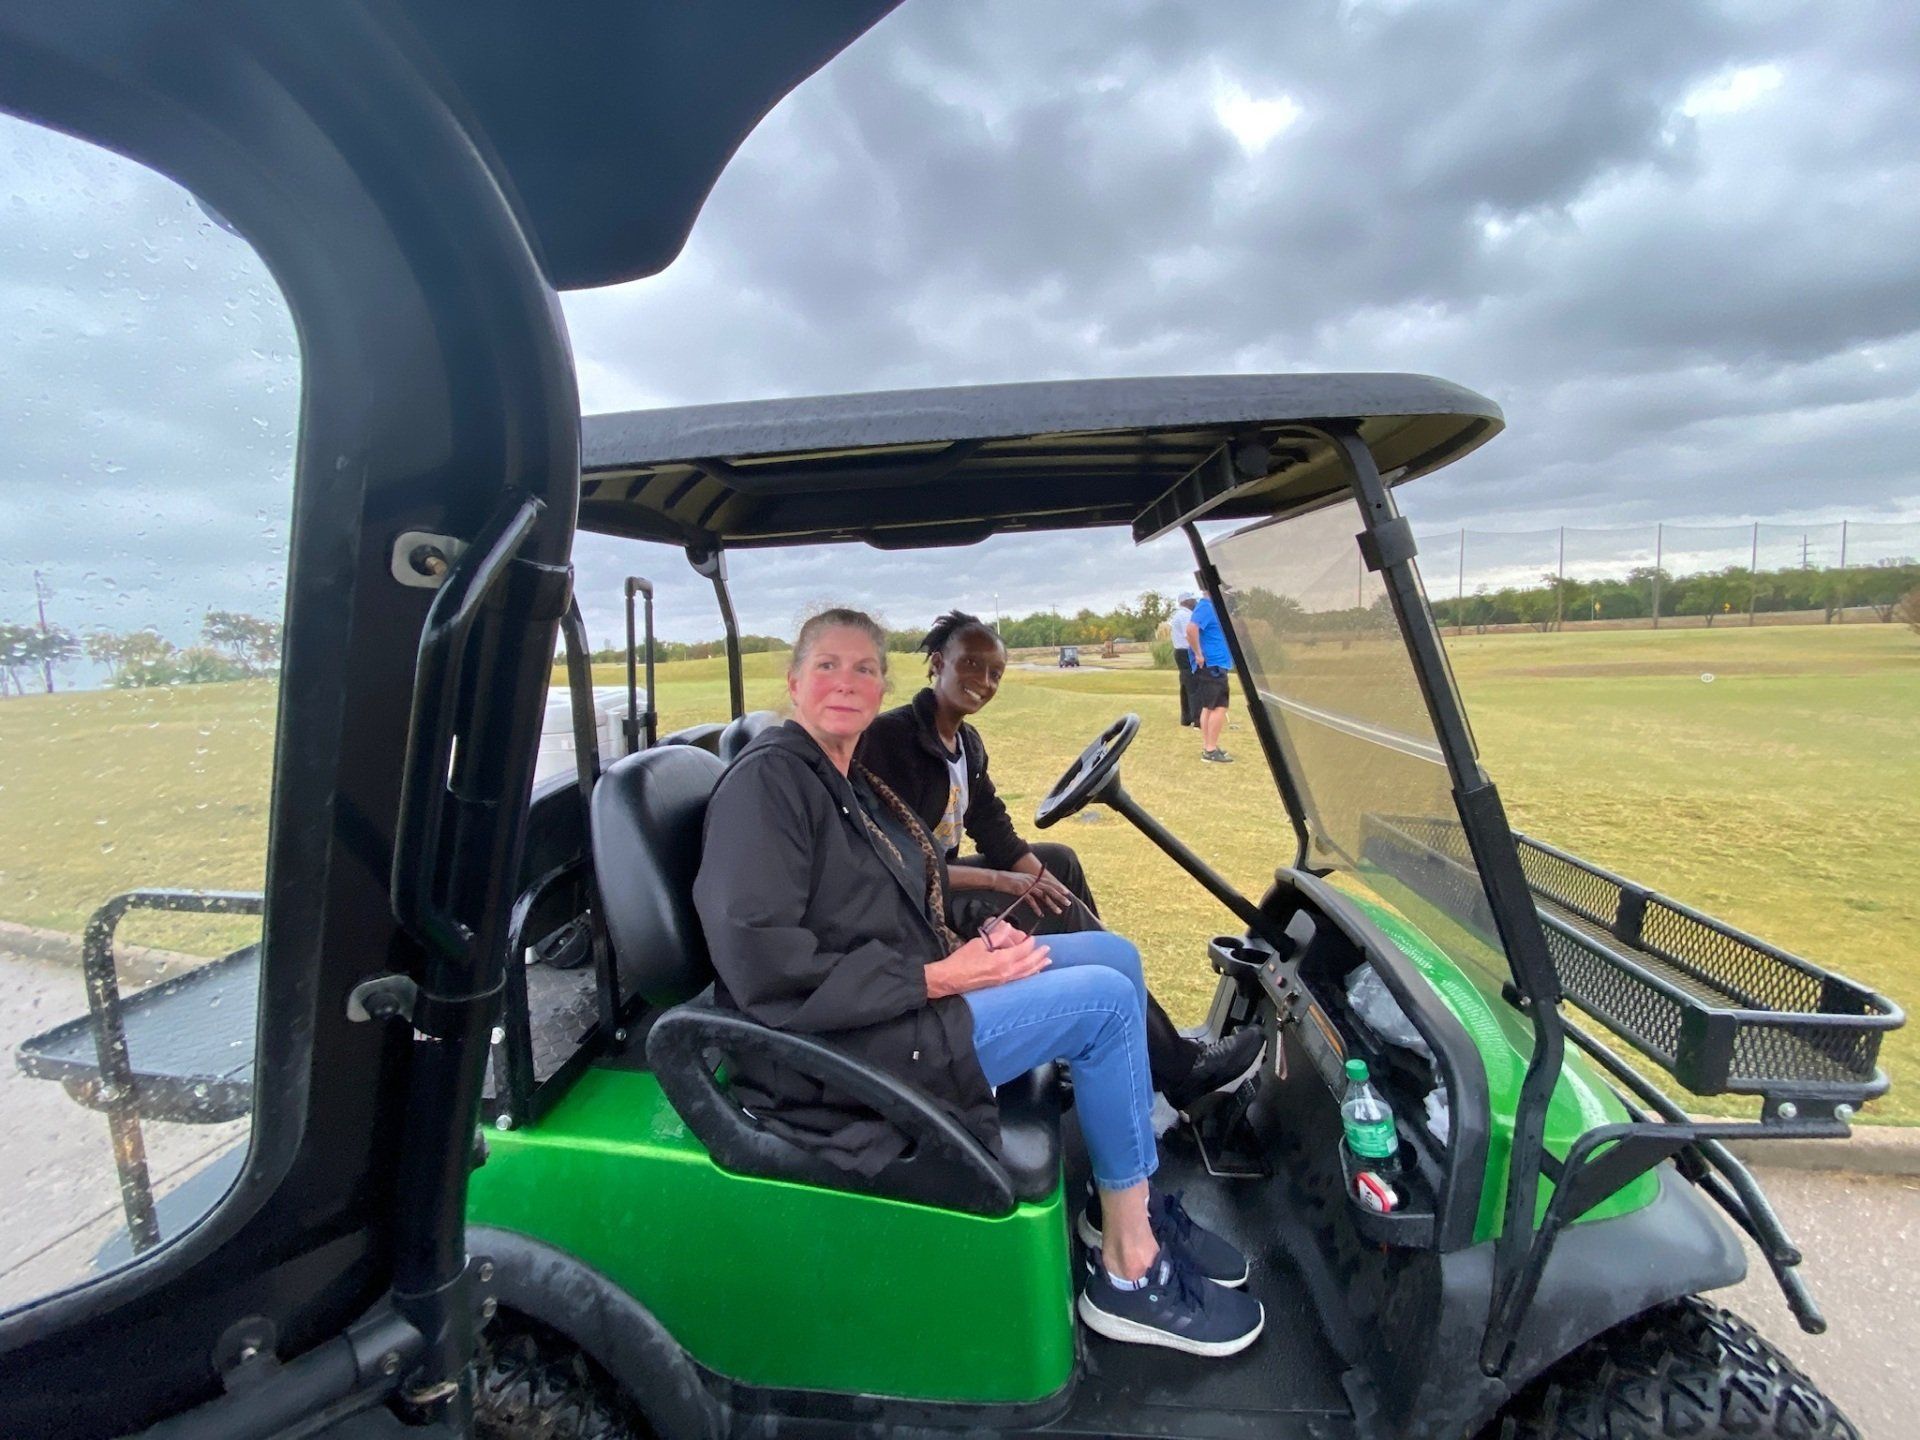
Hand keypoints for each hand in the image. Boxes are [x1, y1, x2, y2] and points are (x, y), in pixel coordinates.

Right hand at [925, 931, 1050, 997]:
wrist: (950, 979)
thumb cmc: (962, 960)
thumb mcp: (979, 943)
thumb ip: (996, 936)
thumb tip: (1007, 927)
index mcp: (1002, 961)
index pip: (1022, 951)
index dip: (1029, 943)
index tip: (1032, 937)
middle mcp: (1007, 972)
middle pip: (1028, 964)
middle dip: (1039, 956)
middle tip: (1048, 949)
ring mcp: (1003, 980)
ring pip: (1026, 973)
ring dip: (1037, 966)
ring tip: (1047, 962)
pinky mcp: (999, 985)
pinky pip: (1019, 980)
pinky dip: (1028, 975)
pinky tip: (1031, 973)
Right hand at [998, 866, 1074, 915]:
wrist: (996, 878)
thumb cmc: (1007, 881)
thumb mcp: (1021, 880)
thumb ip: (1029, 884)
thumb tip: (1036, 890)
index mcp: (1033, 877)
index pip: (1049, 882)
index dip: (1058, 887)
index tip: (1066, 893)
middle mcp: (1032, 880)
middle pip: (1049, 888)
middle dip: (1059, 896)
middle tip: (1068, 903)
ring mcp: (1027, 885)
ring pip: (1043, 895)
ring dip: (1051, 904)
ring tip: (1058, 911)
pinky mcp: (1021, 891)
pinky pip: (1031, 900)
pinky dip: (1037, 908)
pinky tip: (1041, 914)